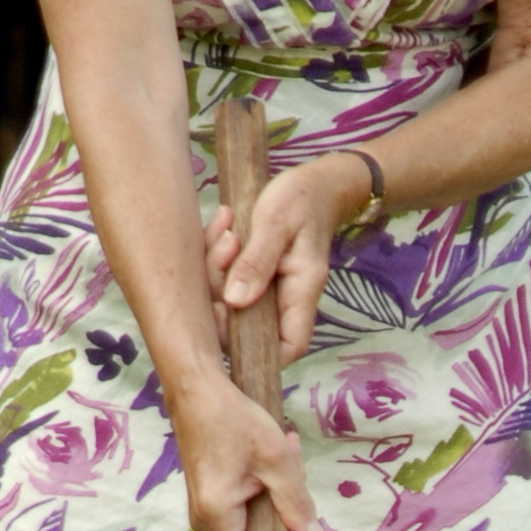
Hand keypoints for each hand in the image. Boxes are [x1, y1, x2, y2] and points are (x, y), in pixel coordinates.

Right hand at [171, 365, 319, 530]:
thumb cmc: (234, 419)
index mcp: (216, 515)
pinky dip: (259, 487)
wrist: (196, 389)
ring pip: (247, 522)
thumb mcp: (276, 459)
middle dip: (278, 520)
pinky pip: (239, 506)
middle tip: (292, 477)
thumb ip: (296, 503)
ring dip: (272, 496)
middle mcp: (203, 518)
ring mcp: (202, 506)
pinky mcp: (206, 492)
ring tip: (284, 456)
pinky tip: (269, 456)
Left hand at [203, 153, 361, 365]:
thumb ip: (257, 261)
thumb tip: (235, 301)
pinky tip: (223, 226)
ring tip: (226, 230)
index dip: (254, 349)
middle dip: (220, 292)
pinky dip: (217, 254)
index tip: (224, 314)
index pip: (288, 347)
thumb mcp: (277, 222)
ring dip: (216, 266)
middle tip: (224, 248)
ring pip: (230, 300)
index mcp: (301, 291)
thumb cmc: (302, 199)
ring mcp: (268, 288)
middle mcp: (285, 298)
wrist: (314, 181)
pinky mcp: (253, 274)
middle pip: (246, 324)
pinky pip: (226, 278)